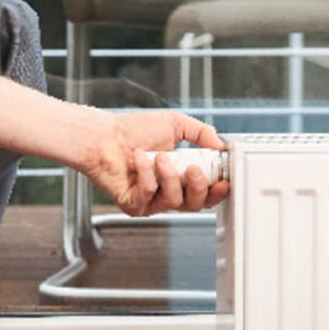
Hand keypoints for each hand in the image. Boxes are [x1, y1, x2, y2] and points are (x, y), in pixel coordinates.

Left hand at [78, 111, 230, 217]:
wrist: (103, 136)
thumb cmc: (133, 130)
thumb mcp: (175, 124)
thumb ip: (201, 133)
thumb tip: (221, 146)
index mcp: (180, 176)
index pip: (206, 192)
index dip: (217, 190)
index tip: (225, 180)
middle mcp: (167, 191)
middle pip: (195, 205)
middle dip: (199, 187)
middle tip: (193, 168)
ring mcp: (151, 201)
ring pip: (174, 201)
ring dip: (169, 176)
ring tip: (159, 156)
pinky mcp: (134, 205)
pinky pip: (149, 196)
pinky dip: (146, 175)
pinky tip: (139, 158)